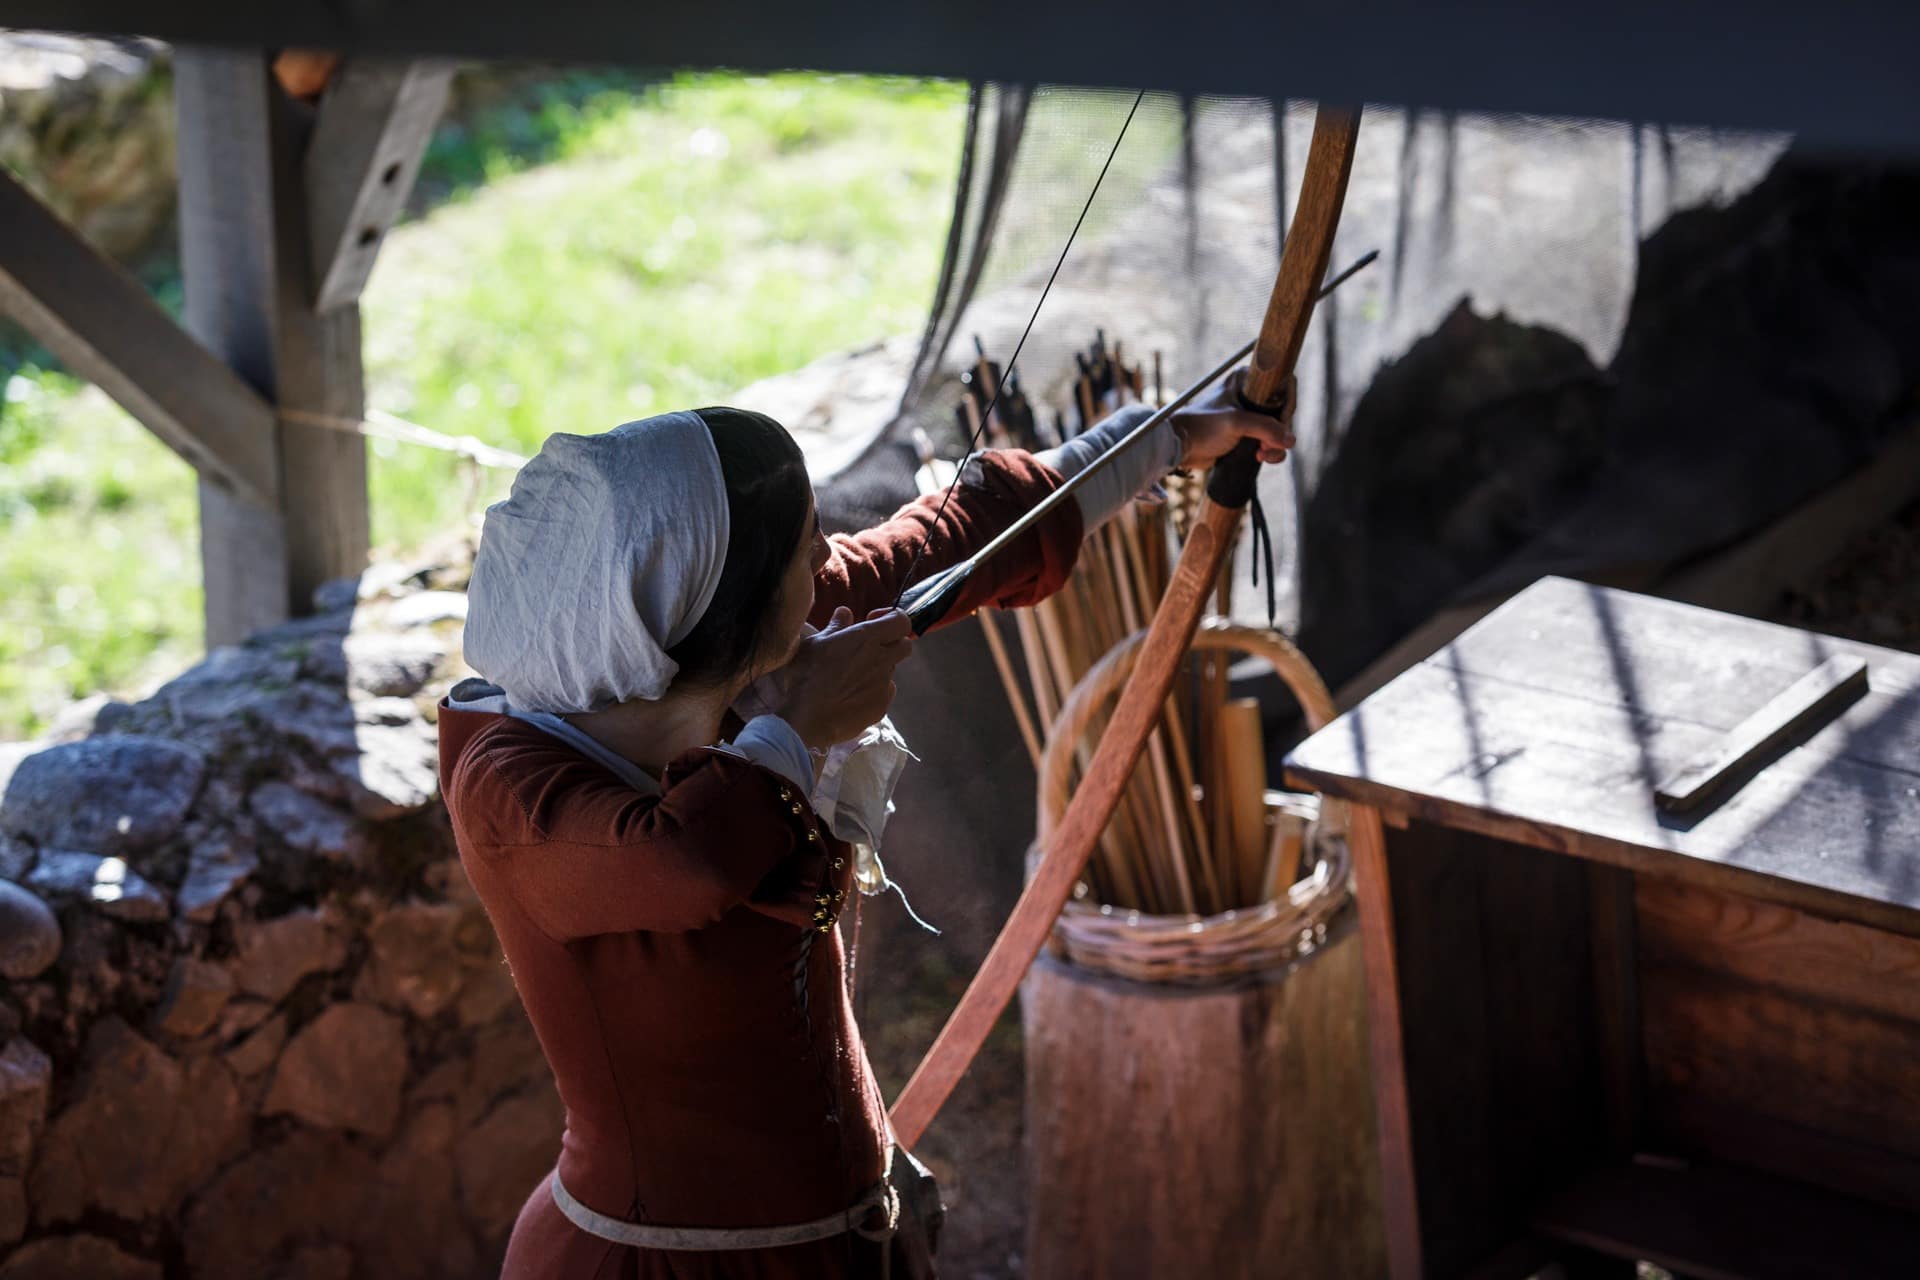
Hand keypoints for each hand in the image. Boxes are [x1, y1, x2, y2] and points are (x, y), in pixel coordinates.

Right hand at [768, 607, 914, 749]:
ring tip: (850, 677)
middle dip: (892, 643)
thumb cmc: (806, 676)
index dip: (892, 618)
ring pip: (890, 670)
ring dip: (877, 668)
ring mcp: (883, 685)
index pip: (901, 621)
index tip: (873, 621)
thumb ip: (835, 627)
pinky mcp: (881, 707)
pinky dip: (872, 691)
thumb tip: (845, 613)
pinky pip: (883, 693)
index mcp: (867, 638)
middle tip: (868, 648)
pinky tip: (850, 696)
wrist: (806, 718)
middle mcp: (881, 660)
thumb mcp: (815, 643)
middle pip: (905, 645)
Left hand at [1170, 368, 1295, 468]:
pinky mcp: (1247, 435)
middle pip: (1283, 411)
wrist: (1181, 448)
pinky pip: (1270, 442)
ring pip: (1279, 429)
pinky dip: (1271, 451)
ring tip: (1262, 455)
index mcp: (1246, 381)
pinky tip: (1260, 458)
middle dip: (1280, 431)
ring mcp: (1250, 417)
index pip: (1282, 384)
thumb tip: (1290, 440)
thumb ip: (1265, 428)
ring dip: (1276, 445)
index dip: (1287, 403)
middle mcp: (1251, 396)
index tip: (1282, 421)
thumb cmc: (1202, 427)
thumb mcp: (1235, 423)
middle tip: (1268, 445)